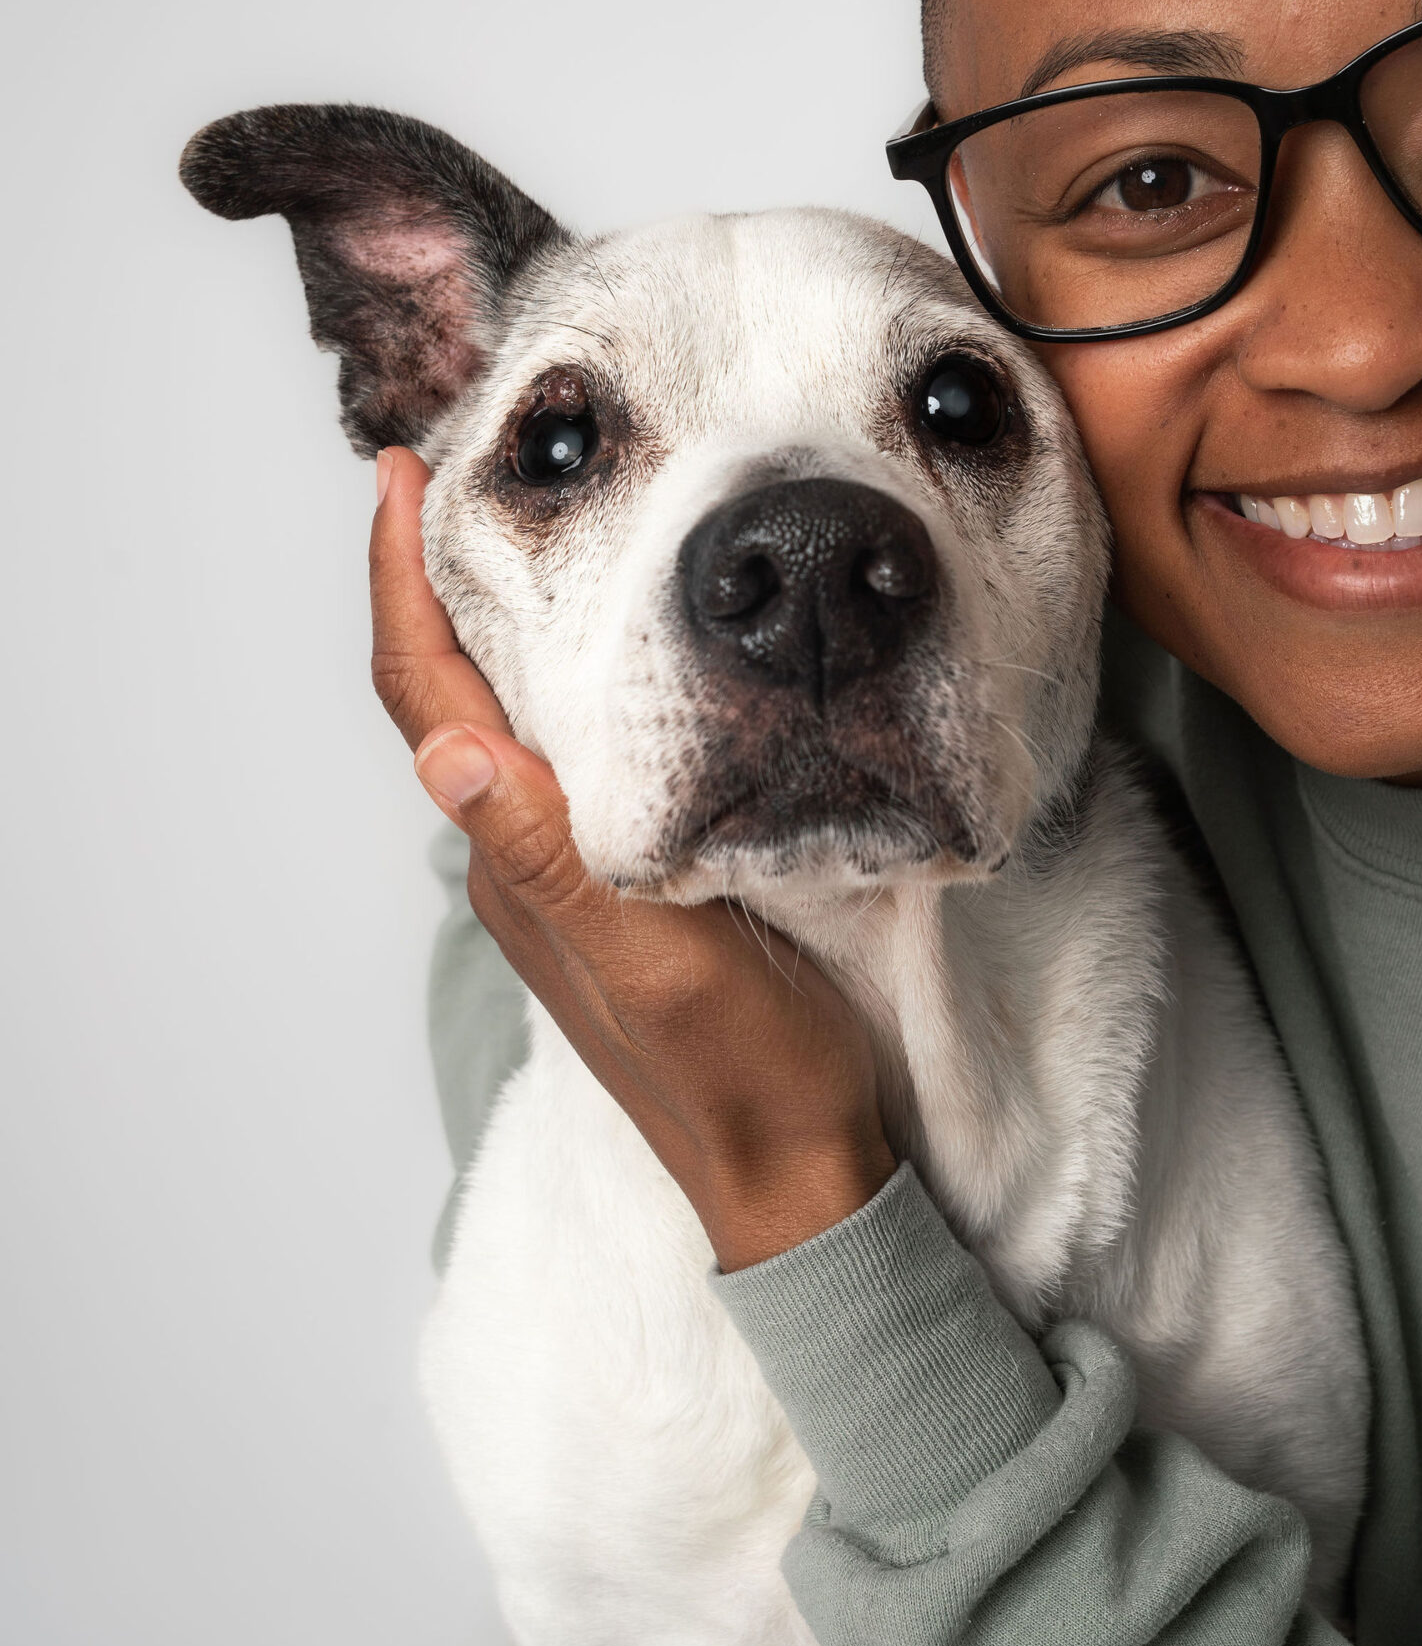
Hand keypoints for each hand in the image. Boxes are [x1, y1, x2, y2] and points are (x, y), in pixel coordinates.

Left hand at [369, 448, 894, 1270]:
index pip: (429, 700)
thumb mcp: (659, 961)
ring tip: (518, 527)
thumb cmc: (744, 1075)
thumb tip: (448, 755)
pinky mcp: (618, 885)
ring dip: (483, 621)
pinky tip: (603, 646)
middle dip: (429, 579)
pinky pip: (557, 758)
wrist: (798, 1173)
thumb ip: (556, 861)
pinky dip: (554, 676)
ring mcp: (565, 876)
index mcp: (520, 865)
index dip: (400, 585)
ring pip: (497, 720)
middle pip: (443, 694)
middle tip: (455, 471)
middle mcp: (523, 860)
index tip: (399, 478)